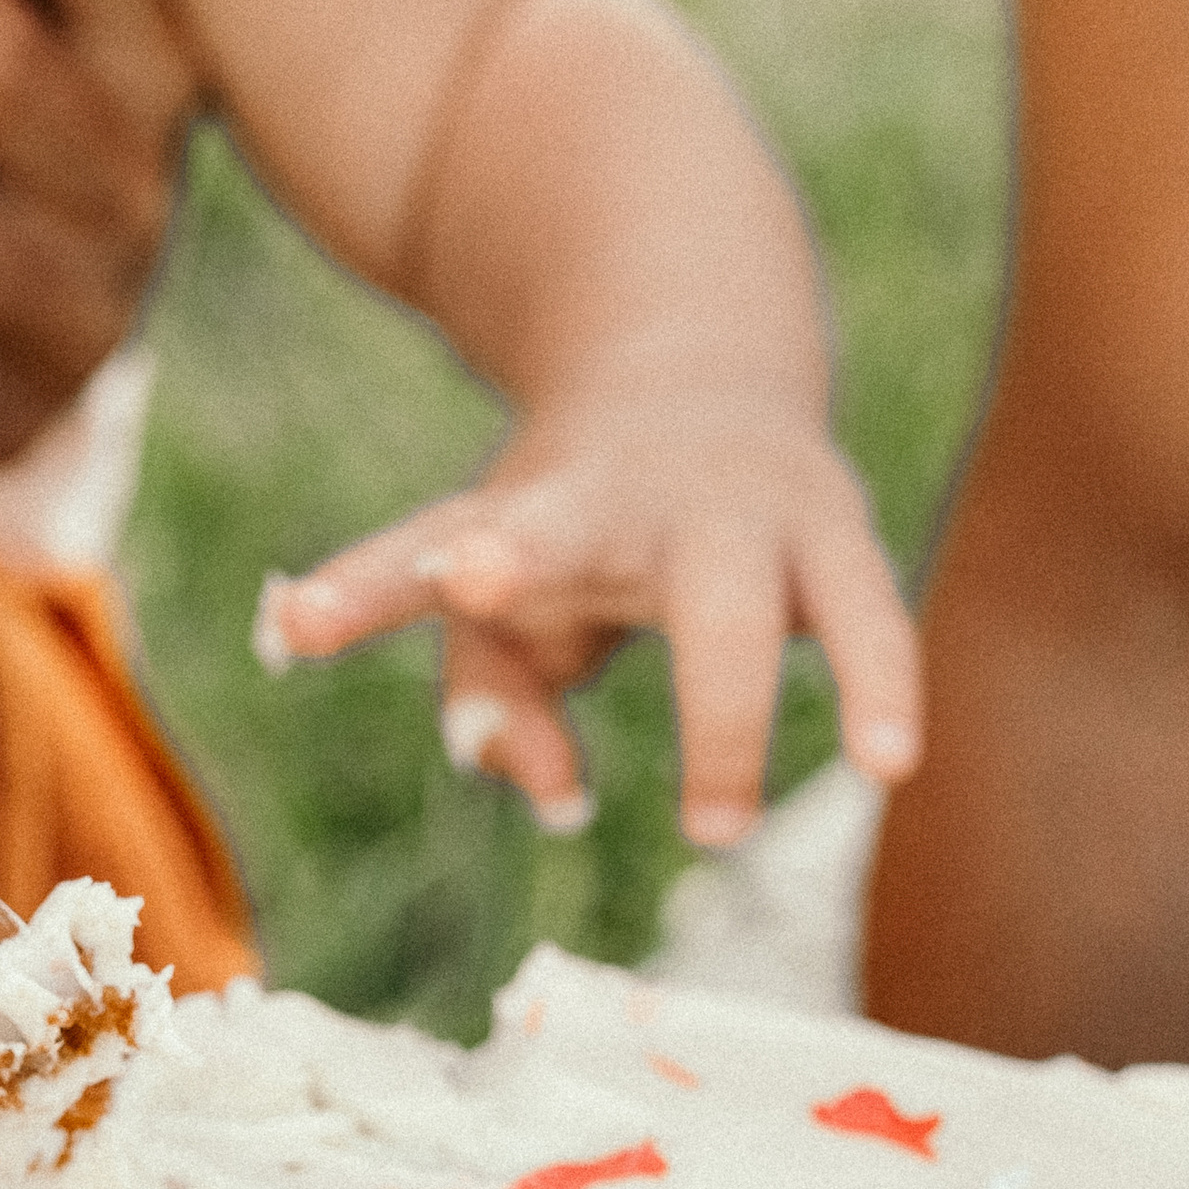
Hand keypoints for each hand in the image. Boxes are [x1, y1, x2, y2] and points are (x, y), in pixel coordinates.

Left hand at [254, 378, 919, 846]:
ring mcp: (739, 512)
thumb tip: (555, 795)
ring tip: (717, 827)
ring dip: (725, 711)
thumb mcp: (509, 604)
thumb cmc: (580, 527)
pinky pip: (865, 622)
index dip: (365, 588)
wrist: (705, 360)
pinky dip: (880, 688)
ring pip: (736, 599)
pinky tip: (891, 765)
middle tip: (469, 591)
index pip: (423, 550)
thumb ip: (494, 699)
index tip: (297, 625)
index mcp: (522, 514)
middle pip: (568, 527)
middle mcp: (625, 501)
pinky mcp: (838, 537)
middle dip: (524, 558)